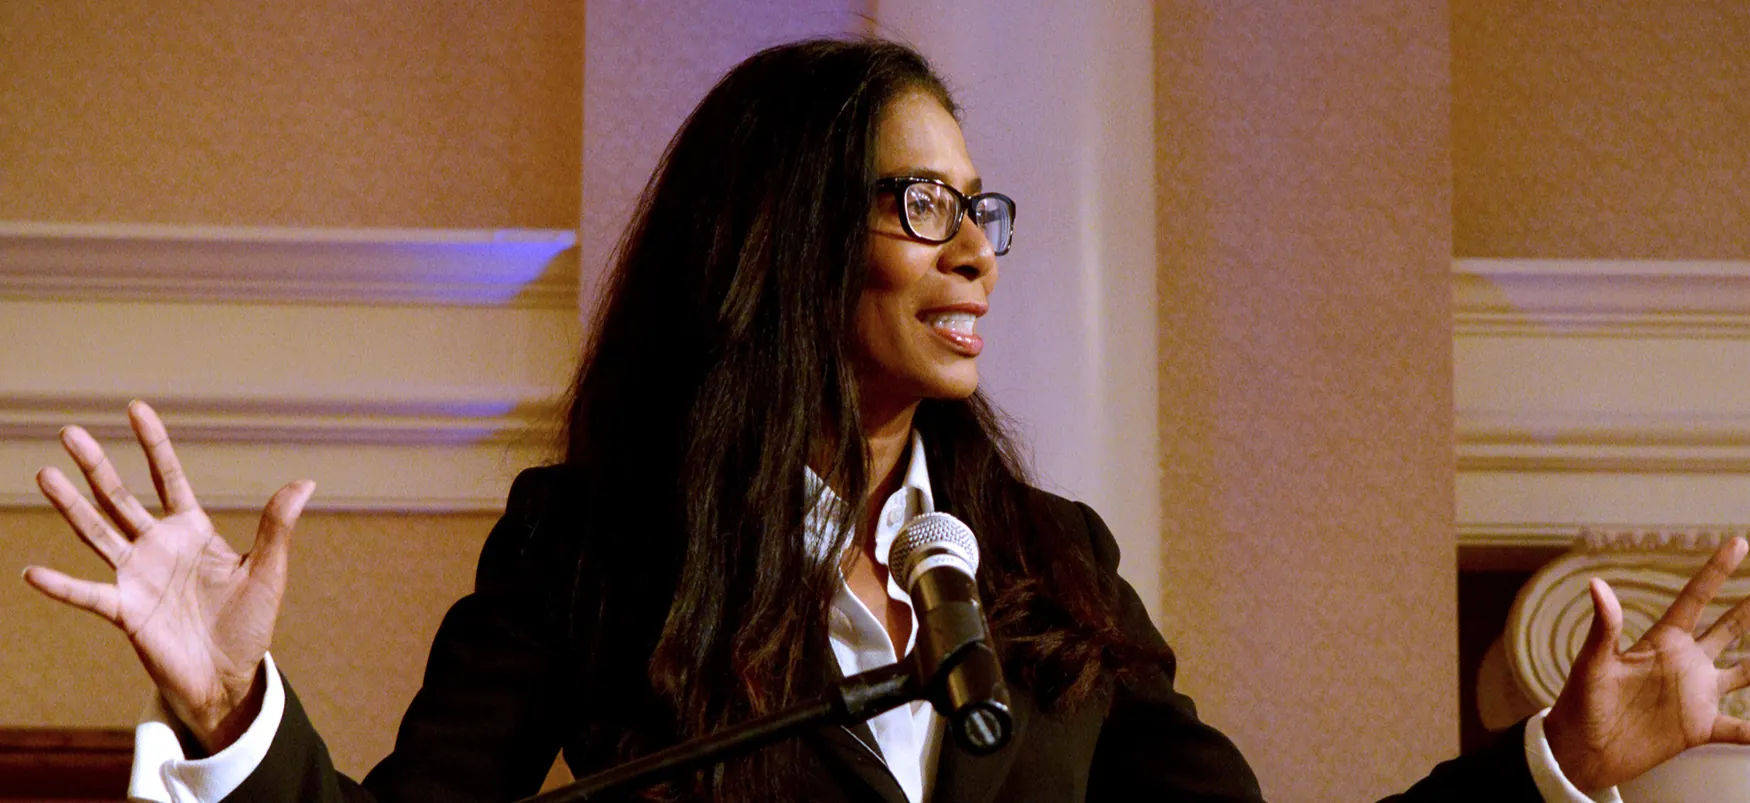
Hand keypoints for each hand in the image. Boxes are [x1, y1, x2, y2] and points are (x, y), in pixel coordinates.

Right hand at [20, 401, 314, 753]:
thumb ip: (277, 526)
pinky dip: (62, 586)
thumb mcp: (268, 570)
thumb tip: (306, 481)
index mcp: (193, 531)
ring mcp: (137, 577)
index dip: (154, 443)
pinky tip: (32, 573)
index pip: (169, 477)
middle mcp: (158, 547)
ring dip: (71, 507)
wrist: (230, 676)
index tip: (135, 408)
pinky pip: (89, 595)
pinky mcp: (125, 612)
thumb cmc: (250, 623)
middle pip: (120, 498)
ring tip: (44, 474)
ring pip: (97, 533)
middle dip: (96, 466)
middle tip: (68, 432)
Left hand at [1544, 535, 1749, 789]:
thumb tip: (1596, 583)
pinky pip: (1741, 728)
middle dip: (1749, 608)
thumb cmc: (1581, 701)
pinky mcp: (1700, 726)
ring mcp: (1695, 694)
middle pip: (1727, 629)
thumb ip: (1604, 626)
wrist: (1583, 749)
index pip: (1695, 598)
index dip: (1717, 570)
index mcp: (1662, 641)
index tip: (1739, 542)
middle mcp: (1684, 663)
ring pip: (1743, 671)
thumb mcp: (1593, 662)